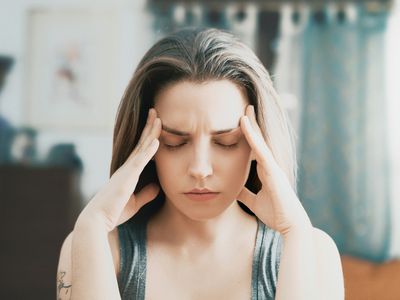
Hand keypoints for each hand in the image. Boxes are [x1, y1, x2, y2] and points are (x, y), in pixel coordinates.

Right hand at [77, 108, 160, 231]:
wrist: (97, 221)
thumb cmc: (113, 213)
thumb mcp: (134, 203)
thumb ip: (145, 194)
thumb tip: (157, 187)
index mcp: (128, 173)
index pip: (140, 151)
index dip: (148, 137)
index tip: (155, 125)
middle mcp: (126, 168)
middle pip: (141, 143)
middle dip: (149, 127)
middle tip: (155, 112)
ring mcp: (126, 171)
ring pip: (141, 147)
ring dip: (150, 132)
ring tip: (158, 117)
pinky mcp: (127, 178)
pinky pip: (140, 161)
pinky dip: (149, 150)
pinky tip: (156, 141)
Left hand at [237, 105, 311, 234]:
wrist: (290, 226)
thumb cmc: (276, 214)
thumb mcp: (254, 202)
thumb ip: (245, 194)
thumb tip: (233, 189)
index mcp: (266, 171)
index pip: (255, 149)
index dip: (249, 135)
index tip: (241, 122)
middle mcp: (270, 165)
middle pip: (259, 140)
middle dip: (252, 124)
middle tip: (245, 106)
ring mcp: (273, 166)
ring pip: (260, 140)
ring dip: (253, 124)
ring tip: (245, 108)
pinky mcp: (273, 170)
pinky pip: (260, 149)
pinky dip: (252, 135)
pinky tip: (244, 123)